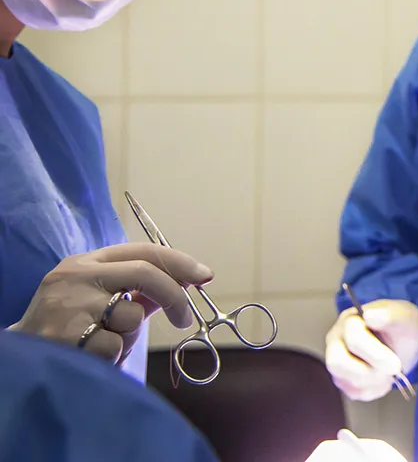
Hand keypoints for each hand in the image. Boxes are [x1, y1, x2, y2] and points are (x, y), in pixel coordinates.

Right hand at [9, 243, 213, 362]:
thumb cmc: (67, 327)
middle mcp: (77, 276)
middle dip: (175, 297)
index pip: (143, 251)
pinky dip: (113, 358)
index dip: (180, 262)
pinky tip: (90, 357)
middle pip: (146, 274)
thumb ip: (138, 292)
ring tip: (103, 343)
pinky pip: (115, 347)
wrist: (20, 358)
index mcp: (86, 263)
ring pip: (132, 316)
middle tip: (184, 319)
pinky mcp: (67, 336)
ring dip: (129, 337)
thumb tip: (186, 284)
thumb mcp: (98, 300)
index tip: (205, 275)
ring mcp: (70, 305)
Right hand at [325, 298, 417, 401]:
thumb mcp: (405, 318)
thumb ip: (390, 317)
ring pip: (345, 381)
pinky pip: (354, 392)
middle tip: (394, 370)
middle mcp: (337, 340)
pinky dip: (374, 389)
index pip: (353, 339)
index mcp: (350, 320)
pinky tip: (384, 378)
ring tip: (391, 371)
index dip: (376, 355)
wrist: (404, 341)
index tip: (396, 365)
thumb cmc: (402, 326)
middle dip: (371, 372)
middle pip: (338, 363)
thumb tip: (370, 316)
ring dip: (374, 381)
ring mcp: (336, 360)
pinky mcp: (342, 379)